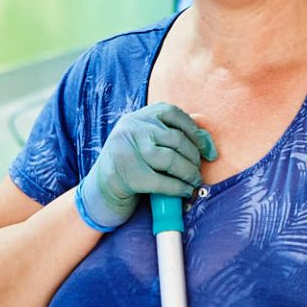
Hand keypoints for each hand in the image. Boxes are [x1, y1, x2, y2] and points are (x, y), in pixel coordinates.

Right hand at [78, 102, 215, 230]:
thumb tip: (206, 139)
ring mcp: (127, 151)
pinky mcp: (128, 175)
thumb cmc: (130, 167)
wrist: (100, 192)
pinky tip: (186, 191)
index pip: (172, 113)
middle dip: (194, 157)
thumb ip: (169, 134)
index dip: (194, 130)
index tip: (206, 149)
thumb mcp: (144, 143)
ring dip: (189, 172)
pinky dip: (179, 188)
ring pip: (171, 159)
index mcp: (137, 117)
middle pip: (176, 138)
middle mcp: (131, 129)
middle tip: (199, 171)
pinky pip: (163, 181)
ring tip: (194, 181)